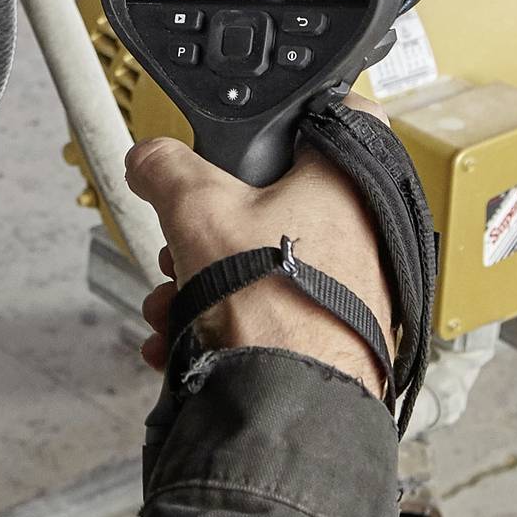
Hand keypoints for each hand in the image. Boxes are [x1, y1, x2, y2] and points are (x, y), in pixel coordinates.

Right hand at [123, 96, 396, 397]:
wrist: (291, 406)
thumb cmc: (275, 310)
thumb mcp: (198, 212)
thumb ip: (167, 169)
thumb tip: (150, 159)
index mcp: (347, 179)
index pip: (335, 110)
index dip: (290, 113)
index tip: (253, 128)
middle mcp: (365, 228)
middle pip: (279, 198)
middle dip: (212, 225)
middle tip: (185, 241)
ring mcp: (356, 283)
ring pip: (269, 258)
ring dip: (207, 278)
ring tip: (173, 303)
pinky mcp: (339, 330)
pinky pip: (275, 307)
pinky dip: (225, 317)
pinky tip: (182, 338)